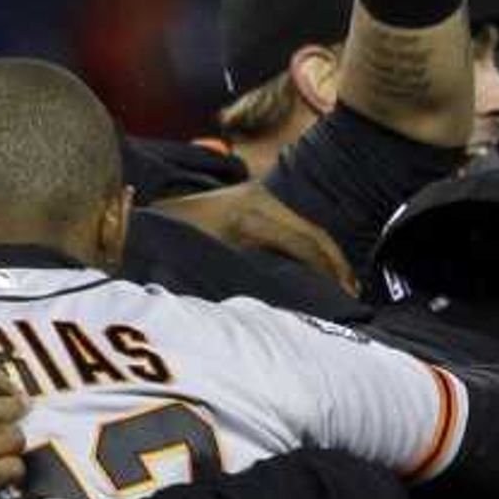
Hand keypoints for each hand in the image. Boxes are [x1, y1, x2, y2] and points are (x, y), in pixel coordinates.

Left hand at [152, 183, 358, 296]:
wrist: (145, 210)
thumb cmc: (170, 244)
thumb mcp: (205, 263)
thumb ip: (246, 278)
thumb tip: (287, 305)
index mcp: (248, 216)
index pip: (303, 243)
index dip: (327, 271)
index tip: (343, 296)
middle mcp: (258, 198)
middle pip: (313, 232)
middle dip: (337, 264)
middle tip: (354, 293)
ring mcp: (257, 193)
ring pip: (306, 226)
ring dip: (328, 254)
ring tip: (346, 283)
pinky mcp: (254, 195)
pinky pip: (292, 223)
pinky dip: (311, 245)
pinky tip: (323, 266)